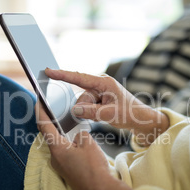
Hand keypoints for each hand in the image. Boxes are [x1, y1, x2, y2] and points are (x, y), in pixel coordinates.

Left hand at [35, 101, 130, 189]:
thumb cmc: (94, 168)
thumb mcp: (88, 143)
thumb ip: (80, 134)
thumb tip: (77, 136)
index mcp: (57, 148)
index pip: (44, 125)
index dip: (40, 111)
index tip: (38, 100)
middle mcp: (54, 158)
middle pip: (51, 135)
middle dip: (55, 122)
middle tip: (58, 110)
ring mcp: (60, 166)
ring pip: (60, 145)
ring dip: (65, 135)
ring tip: (73, 125)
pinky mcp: (67, 172)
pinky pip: (66, 154)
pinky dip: (70, 146)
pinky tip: (80, 143)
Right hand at [45, 68, 168, 145]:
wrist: (141, 119)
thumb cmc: (130, 113)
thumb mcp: (111, 114)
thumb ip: (92, 112)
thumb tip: (75, 110)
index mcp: (104, 82)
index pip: (79, 78)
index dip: (62, 75)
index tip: (48, 70)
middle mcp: (100, 84)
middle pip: (81, 97)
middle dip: (87, 108)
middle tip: (103, 114)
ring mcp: (99, 92)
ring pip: (83, 104)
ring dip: (90, 112)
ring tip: (106, 114)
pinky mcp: (99, 98)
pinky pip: (87, 106)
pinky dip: (92, 113)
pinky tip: (103, 114)